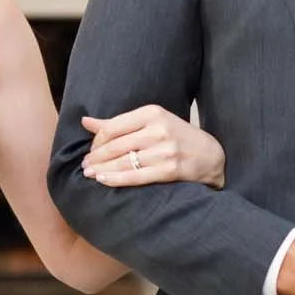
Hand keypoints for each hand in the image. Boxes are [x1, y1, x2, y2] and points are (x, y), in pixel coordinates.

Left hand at [80, 107, 224, 189]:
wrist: (210, 155)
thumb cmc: (176, 136)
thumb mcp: (151, 122)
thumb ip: (118, 123)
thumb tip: (85, 122)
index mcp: (152, 113)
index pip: (114, 127)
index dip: (97, 140)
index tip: (90, 149)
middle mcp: (158, 130)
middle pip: (116, 145)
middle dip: (96, 157)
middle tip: (85, 165)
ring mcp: (165, 151)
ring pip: (123, 162)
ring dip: (102, 169)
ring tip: (89, 174)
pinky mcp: (170, 170)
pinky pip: (136, 176)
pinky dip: (116, 179)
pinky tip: (103, 180)